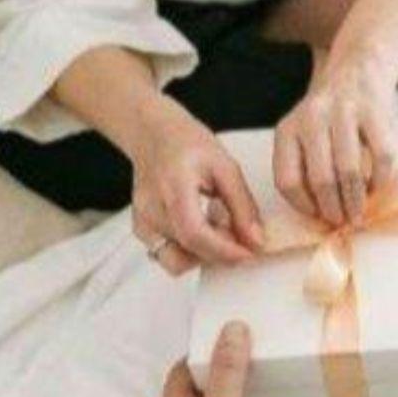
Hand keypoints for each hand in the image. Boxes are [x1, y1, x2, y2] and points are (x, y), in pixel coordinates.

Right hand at [131, 95, 265, 274]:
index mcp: (173, 186)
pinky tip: (201, 229)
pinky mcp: (141, 230)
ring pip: (175, 261)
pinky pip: (166, 255)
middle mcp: (151, 207)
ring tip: (216, 229)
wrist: (153, 135)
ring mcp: (142, 221)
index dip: (223, 250)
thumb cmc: (188, 144)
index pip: (194, 233)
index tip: (248, 253)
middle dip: (218, 254)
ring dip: (202, 255)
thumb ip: (243, 206)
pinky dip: (188, 251)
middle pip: (186, 252)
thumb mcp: (226, 167)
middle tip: (236, 236)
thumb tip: (257, 241)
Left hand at [273, 46, 396, 226]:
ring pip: (349, 171)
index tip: (318, 217)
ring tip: (361, 214)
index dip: (303, 206)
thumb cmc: (332, 114)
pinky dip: (381, 181)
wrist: (359, 68)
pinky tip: (378, 189)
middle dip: (334, 209)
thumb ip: (308, 167)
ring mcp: (344, 113)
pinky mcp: (375, 112)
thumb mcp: (306, 135)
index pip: (287, 180)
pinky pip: (381, 157)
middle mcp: (311, 119)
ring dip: (357, 201)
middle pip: (319, 179)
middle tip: (344, 222)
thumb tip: (322, 214)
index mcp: (288, 129)